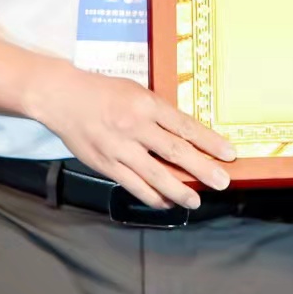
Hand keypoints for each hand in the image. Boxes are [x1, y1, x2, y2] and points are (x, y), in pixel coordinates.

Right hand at [26, 63, 234, 210]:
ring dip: (179, 190)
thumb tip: (186, 133)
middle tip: (222, 181)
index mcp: (148, 105)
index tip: (229, 154)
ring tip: (196, 201)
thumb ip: (159, 112)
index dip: (210, 141)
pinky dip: (151, 196)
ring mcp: (120, 148)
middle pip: (175, 152)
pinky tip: (166, 202)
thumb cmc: (104, 91)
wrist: (63, 97)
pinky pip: (133, 185)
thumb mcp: (137, 91)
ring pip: (155, 174)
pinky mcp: (105, 164)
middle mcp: (136, 127)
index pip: (186, 126)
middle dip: (202, 169)